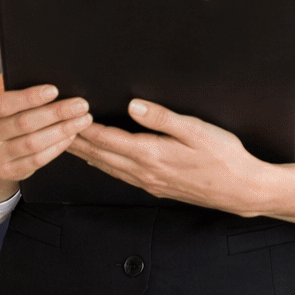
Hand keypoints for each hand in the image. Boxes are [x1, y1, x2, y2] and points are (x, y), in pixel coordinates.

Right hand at [0, 76, 90, 203]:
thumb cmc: (1, 117)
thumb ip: (12, 85)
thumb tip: (35, 69)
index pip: (3, 103)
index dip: (30, 97)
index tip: (54, 90)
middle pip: (24, 123)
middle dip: (56, 113)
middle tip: (81, 105)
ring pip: (33, 143)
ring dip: (62, 130)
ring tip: (82, 120)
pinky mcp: (7, 172)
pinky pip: (36, 160)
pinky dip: (57, 148)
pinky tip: (71, 136)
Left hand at [70, 99, 294, 231]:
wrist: (242, 190)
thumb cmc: (224, 157)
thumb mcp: (197, 130)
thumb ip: (163, 118)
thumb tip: (133, 105)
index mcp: (151, 154)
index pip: (106, 139)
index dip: (82, 126)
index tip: (64, 112)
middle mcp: (144, 171)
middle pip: (99, 155)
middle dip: (74, 140)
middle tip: (52, 126)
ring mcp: (149, 182)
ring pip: (106, 167)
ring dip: (84, 154)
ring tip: (65, 141)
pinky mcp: (156, 187)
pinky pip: (119, 175)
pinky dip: (102, 165)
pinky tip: (98, 160)